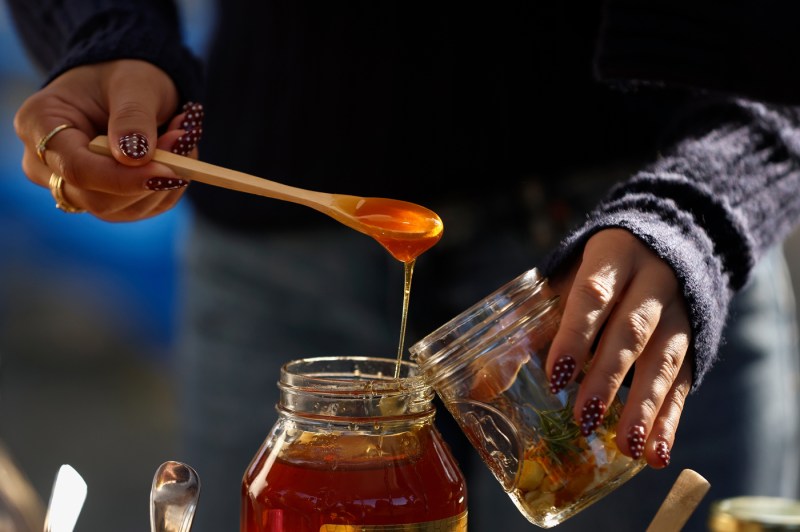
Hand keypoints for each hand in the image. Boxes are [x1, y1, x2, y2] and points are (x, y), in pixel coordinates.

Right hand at [13, 59, 202, 220]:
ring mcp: (74, 188)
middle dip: (151, 176)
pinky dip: (170, 184)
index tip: (167, 170)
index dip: (123, 177)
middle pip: (99, 199)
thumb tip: (136, 158)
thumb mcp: (133, 83)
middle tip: (183, 137)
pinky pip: (143, 207)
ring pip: (125, 209)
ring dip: (166, 179)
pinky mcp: (105, 201)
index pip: (76, 169)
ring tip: (181, 136)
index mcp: (38, 124)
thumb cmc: (123, 76)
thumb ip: (133, 117)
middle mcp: (47, 164)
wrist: (128, 86)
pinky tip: (176, 153)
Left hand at [547, 228, 691, 468]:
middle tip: (585, 418)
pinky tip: (655, 453)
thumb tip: (487, 382)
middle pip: (631, 331)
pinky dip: (669, 421)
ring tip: (627, 446)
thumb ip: (535, 321)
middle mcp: (653, 281)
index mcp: (613, 256)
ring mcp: (679, 312)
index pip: (593, 294)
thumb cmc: (601, 271)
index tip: (556, 375)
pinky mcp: (694, 342)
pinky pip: (683, 383)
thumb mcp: (569, 278)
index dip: (575, 334)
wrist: (668, 245)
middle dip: (607, 377)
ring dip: (644, 407)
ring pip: (664, 361)